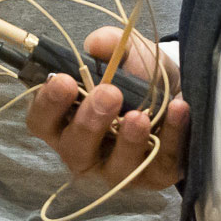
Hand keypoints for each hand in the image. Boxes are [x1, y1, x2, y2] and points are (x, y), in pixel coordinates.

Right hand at [26, 28, 185, 188]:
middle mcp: (85, 152)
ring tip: (139, 116)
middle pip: (75, 150)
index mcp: (64, 122)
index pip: (41, 122)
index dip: (48, 104)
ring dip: (128, 141)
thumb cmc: (137, 78)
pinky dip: (173, 136)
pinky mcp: (156, 177)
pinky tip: (178, 109)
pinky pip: (162, 163)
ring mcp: (120, 170)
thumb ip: (109, 44)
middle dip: (89, 123)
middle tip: (108, 94)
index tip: (64, 80)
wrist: (179, 93)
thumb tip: (96, 44)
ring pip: (117, 169)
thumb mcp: (125, 54)